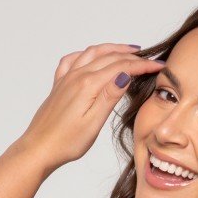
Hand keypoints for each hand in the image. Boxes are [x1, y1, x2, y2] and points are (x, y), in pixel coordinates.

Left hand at [17, 43, 163, 176]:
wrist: (39, 148)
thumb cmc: (66, 142)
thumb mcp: (93, 123)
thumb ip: (109, 97)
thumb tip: (124, 75)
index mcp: (88, 85)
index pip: (121, 67)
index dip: (142, 66)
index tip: (158, 67)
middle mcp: (76, 76)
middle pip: (109, 57)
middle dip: (132, 56)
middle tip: (150, 60)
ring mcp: (66, 78)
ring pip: (93, 53)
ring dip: (112, 49)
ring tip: (128, 51)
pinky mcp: (59, 85)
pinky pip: (73, 60)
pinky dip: (87, 54)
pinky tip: (91, 57)